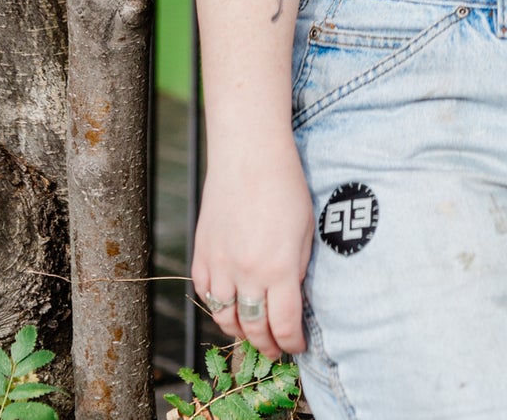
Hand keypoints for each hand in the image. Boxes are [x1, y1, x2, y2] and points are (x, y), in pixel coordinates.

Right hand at [191, 137, 313, 358]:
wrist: (248, 155)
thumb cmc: (285, 186)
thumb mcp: (305, 230)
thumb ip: (297, 269)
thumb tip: (292, 298)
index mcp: (278, 268)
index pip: (284, 324)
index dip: (291, 343)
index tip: (296, 347)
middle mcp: (246, 274)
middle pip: (254, 328)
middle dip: (267, 345)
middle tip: (275, 351)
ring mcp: (220, 266)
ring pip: (225, 318)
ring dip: (240, 331)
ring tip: (252, 334)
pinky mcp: (201, 256)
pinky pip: (207, 295)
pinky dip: (218, 307)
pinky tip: (230, 306)